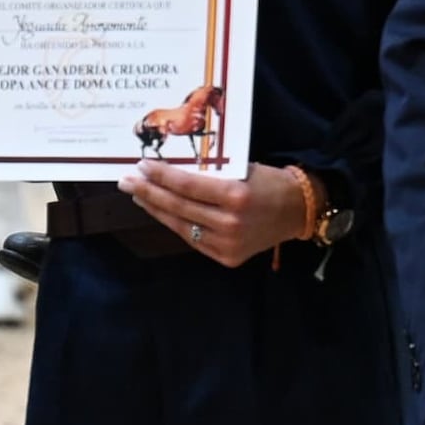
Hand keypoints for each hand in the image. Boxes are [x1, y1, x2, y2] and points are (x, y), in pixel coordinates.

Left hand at [119, 158, 313, 267]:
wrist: (297, 211)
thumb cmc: (269, 182)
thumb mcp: (242, 168)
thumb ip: (209, 173)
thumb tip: (169, 171)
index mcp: (236, 196)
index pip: (187, 186)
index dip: (161, 176)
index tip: (141, 166)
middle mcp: (230, 223)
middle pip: (179, 207)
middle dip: (149, 193)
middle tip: (127, 181)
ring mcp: (228, 244)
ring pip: (181, 225)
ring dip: (156, 210)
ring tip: (139, 196)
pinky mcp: (227, 258)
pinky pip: (193, 239)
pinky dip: (176, 224)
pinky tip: (161, 212)